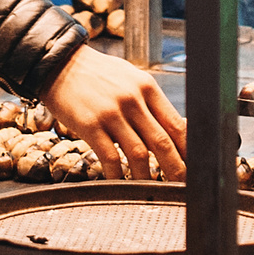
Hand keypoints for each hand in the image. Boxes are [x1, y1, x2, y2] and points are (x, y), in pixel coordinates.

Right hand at [43, 46, 186, 180]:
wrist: (59, 64)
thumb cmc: (98, 74)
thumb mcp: (130, 79)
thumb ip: (150, 103)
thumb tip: (172, 130)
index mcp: (147, 88)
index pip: (177, 124)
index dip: (188, 150)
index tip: (194, 166)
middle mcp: (133, 100)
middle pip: (162, 142)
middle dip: (175, 169)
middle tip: (182, 187)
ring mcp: (111, 113)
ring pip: (138, 154)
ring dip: (147, 177)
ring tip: (152, 190)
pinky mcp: (90, 125)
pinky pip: (110, 157)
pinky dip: (118, 176)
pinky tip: (121, 184)